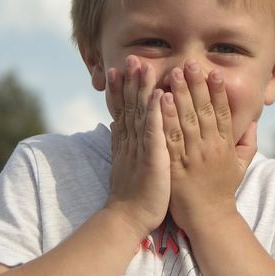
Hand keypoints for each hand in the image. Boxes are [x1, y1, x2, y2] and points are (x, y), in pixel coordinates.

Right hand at [105, 56, 170, 237]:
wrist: (128, 218)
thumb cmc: (133, 194)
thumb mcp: (125, 164)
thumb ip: (122, 143)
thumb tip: (115, 126)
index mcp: (126, 142)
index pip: (122, 109)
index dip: (121, 89)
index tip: (119, 69)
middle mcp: (130, 141)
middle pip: (129, 105)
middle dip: (129, 80)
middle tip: (131, 57)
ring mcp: (140, 148)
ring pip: (140, 112)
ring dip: (141, 88)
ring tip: (142, 66)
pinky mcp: (152, 157)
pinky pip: (154, 131)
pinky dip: (156, 112)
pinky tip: (160, 95)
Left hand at [162, 60, 257, 234]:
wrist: (209, 219)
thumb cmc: (222, 190)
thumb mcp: (242, 166)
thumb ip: (247, 142)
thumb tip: (254, 122)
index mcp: (225, 145)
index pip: (223, 113)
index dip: (218, 92)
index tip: (214, 72)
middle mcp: (210, 147)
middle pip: (203, 111)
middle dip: (196, 85)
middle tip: (189, 63)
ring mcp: (193, 156)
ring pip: (186, 120)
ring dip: (180, 95)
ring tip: (173, 74)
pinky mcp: (176, 166)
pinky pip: (170, 138)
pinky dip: (165, 118)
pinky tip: (160, 102)